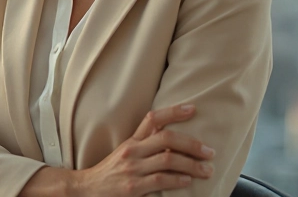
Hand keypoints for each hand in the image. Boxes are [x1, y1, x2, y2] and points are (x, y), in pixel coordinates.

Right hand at [72, 104, 214, 195]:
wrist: (87, 190)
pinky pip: (160, 180)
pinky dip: (178, 180)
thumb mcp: (126, 154)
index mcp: (132, 141)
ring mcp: (132, 169)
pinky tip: (188, 181)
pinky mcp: (133, 187)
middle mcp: (132, 151)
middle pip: (166, 138)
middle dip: (192, 144)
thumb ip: (145, 145)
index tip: (192, 109)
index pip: (153, 118)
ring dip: (192, 164)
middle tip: (209, 151)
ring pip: (168, 159)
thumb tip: (174, 141)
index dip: (173, 111)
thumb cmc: (111, 173)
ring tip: (206, 170)